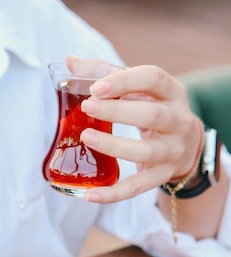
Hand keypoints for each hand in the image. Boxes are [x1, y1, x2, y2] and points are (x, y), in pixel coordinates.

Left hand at [66, 56, 202, 202]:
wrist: (186, 144)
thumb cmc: (153, 108)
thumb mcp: (139, 89)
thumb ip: (106, 74)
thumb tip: (70, 61)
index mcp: (172, 92)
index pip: (153, 79)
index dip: (125, 81)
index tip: (97, 87)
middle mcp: (179, 120)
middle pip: (153, 115)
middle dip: (118, 111)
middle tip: (87, 107)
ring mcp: (173, 150)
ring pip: (147, 151)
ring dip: (115, 146)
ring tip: (86, 138)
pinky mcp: (163, 175)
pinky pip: (138, 187)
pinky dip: (114, 193)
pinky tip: (90, 194)